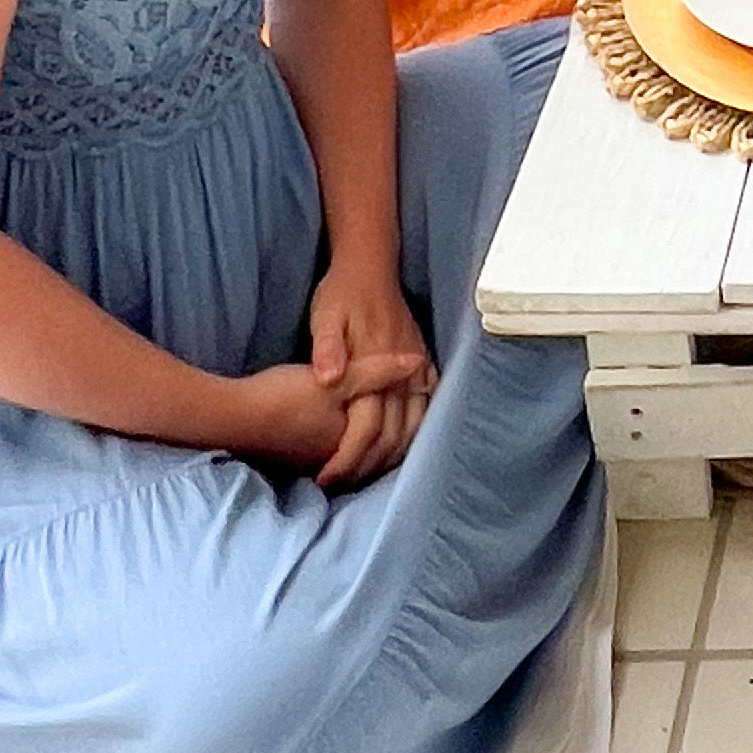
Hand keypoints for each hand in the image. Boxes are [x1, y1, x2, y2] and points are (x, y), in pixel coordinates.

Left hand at [307, 259, 436, 486]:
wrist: (371, 265)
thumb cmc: (341, 295)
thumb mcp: (324, 318)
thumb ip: (327, 349)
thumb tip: (326, 380)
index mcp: (375, 363)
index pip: (366, 426)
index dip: (347, 457)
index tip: (326, 478)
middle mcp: (402, 370)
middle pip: (394, 434)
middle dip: (371, 466)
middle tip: (345, 486)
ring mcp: (416, 366)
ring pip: (416, 424)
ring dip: (396, 453)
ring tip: (370, 475)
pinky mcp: (422, 361)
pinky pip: (428, 404)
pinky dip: (416, 430)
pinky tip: (401, 446)